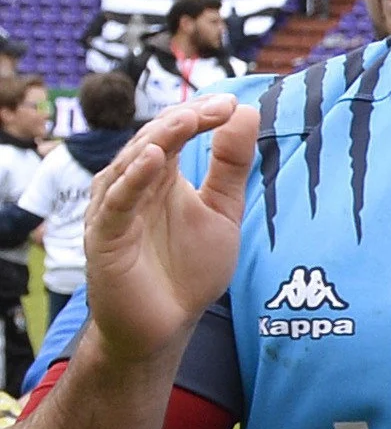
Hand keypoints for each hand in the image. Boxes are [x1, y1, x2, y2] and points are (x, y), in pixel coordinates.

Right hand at [74, 92, 253, 369]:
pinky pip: (117, 202)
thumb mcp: (222, 211)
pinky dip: (132, 179)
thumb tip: (247, 112)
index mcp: (160, 177)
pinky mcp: (105, 237)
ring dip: (157, 140)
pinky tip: (151, 159)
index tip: (233, 104)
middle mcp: (134, 186)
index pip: (176, 134)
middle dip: (183, 122)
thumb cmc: (189, 268)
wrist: (167, 324)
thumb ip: (230, 166)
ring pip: (130, 165)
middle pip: (152, 142)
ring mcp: (116, 210)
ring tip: (185, 120)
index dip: (201, 116)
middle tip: (217, 107)